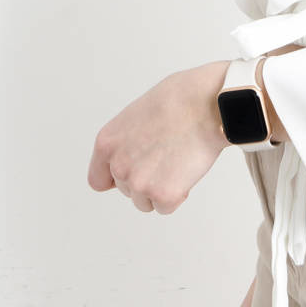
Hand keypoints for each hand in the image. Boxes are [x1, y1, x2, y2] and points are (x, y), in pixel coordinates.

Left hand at [87, 61, 229, 213]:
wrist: (206, 104)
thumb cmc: (180, 99)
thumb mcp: (137, 114)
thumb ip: (127, 140)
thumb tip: (134, 154)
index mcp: (107, 143)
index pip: (98, 180)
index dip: (117, 179)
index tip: (133, 174)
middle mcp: (118, 165)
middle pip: (127, 190)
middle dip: (146, 179)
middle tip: (167, 156)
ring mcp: (139, 183)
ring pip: (145, 202)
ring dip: (160, 189)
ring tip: (177, 161)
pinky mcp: (163, 195)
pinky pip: (166, 207)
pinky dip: (178, 195)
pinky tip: (186, 171)